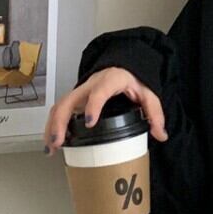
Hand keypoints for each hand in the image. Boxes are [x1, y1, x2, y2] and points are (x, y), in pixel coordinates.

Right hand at [43, 66, 167, 156]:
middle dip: (60, 121)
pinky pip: (60, 110)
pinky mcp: (76, 98)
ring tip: (51, 147)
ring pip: (60, 106)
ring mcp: (81, 91)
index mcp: (110, 80)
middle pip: (69, 100)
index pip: (99, 91)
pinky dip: (53, 125)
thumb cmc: (133, 79)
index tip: (90, 122)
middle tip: (58, 141)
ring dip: (52, 126)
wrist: (124, 66)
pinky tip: (53, 142)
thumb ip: (155, 113)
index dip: (93, 105)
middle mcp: (90, 85)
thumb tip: (160, 134)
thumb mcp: (149, 94)